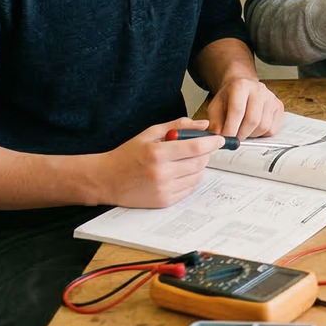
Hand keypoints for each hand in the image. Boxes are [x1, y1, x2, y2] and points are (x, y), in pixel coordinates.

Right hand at [92, 118, 222, 208]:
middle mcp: (161, 173)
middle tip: (198, 148)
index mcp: (157, 153)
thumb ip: (178, 126)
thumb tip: (203, 124)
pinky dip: (190, 179)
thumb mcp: (150, 133)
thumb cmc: (127, 155)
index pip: (196, 147)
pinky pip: (189, 189)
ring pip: (197, 176)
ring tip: (185, 161)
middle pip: (200, 162)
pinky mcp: (163, 201)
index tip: (220, 139)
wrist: (106, 180)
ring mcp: (163, 189)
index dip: (212, 142)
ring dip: (198, 167)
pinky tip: (179, 173)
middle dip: (205, 153)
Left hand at [205, 77, 284, 138]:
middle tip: (234, 139)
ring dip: (251, 135)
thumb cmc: (229, 98)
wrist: (243, 88)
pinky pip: (272, 128)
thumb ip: (215, 122)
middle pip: (253, 120)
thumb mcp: (216, 106)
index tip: (226, 139)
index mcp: (241, 86)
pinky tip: (254, 129)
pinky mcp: (279, 106)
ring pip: (263, 126)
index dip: (231, 129)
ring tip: (243, 132)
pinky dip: (262, 134)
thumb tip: (219, 137)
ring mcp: (271, 97)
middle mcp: (259, 89)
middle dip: (241, 135)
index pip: (237, 111)